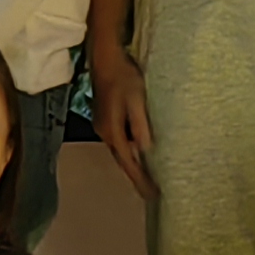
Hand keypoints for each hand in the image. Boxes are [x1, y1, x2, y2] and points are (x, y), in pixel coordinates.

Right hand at [90, 41, 156, 196]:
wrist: (105, 59)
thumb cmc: (124, 76)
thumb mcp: (136, 99)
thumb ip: (140, 124)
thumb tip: (144, 148)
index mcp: (112, 131)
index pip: (128, 162)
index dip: (140, 180)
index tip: (152, 196)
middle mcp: (104, 132)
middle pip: (122, 160)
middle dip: (136, 177)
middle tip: (152, 193)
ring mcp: (102, 126)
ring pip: (120, 151)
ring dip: (132, 165)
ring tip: (147, 178)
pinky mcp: (105, 119)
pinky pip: (118, 142)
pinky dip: (129, 152)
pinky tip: (138, 153)